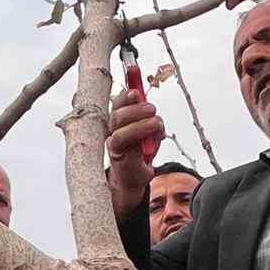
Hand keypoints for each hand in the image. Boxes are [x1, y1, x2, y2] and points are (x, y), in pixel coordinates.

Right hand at [106, 88, 162, 218]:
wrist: (133, 178)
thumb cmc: (140, 152)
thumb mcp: (149, 132)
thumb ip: (149, 119)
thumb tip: (153, 111)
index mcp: (119, 121)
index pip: (118, 104)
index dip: (125, 95)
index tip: (136, 90)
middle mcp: (113, 131)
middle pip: (117, 117)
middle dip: (135, 110)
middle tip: (152, 109)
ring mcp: (114, 146)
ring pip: (120, 133)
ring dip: (140, 126)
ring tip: (157, 124)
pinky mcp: (119, 160)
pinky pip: (127, 149)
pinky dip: (140, 143)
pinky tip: (151, 145)